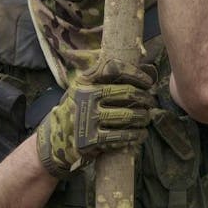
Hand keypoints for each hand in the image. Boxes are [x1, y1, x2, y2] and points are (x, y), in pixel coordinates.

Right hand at [36, 57, 158, 178]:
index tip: (148, 82)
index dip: (136, 74)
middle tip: (150, 103)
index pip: (115, 69)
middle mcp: (86, 96)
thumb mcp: (84, 87)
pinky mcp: (90, 139)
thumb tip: (144, 68)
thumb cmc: (79, 108)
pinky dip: (135, 135)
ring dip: (142, 117)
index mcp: (85, 80)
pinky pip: (121, 136)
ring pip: (127, 115)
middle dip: (144, 98)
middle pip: (126, 92)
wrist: (57, 137)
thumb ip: (105, 78)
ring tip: (146, 118)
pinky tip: (141, 134)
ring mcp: (88, 118)